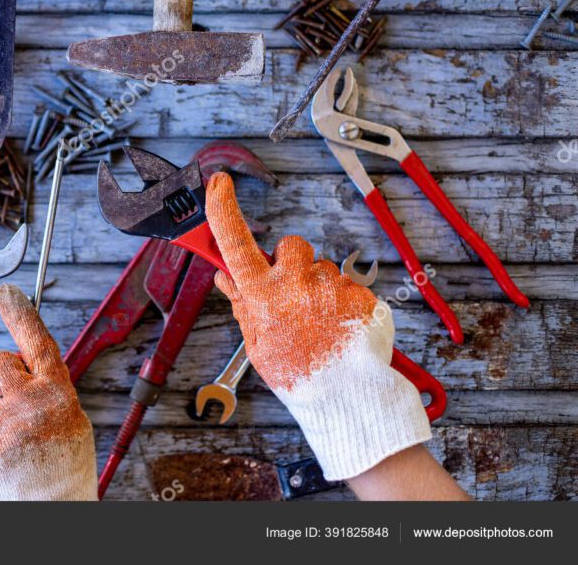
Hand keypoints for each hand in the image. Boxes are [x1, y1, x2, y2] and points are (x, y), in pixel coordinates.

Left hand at [0, 285, 97, 500]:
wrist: (55, 503)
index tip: (7, 293)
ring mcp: (9, 423)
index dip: (22, 316)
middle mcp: (36, 401)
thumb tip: (26, 370)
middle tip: (12, 407)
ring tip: (11, 448)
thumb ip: (45, 391)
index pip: (38, 342)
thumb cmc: (62, 467)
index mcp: (58, 391)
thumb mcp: (66, 421)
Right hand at [205, 173, 430, 480]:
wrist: (347, 395)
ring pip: (320, 268)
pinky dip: (342, 301)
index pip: (235, 242)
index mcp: (263, 294)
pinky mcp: (359, 291)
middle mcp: (295, 282)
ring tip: (320, 322)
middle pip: (289, 246)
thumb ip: (242, 304)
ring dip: (317, 286)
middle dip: (289, 262)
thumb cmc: (298, 373)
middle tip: (291, 293)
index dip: (223, 209)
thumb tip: (226, 276)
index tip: (219, 183)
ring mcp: (329, 285)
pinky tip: (339, 326)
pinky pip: (346, 284)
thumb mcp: (256, 342)